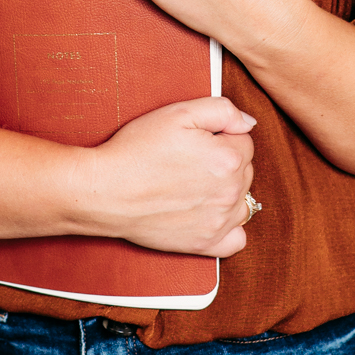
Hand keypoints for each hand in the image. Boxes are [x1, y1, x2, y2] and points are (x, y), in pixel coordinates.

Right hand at [74, 94, 255, 256]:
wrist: (106, 191)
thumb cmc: (137, 150)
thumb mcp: (179, 113)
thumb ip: (223, 110)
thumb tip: (248, 123)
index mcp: (228, 157)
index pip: (244, 140)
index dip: (220, 135)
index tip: (196, 140)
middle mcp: (230, 192)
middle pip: (245, 170)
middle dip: (225, 161)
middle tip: (190, 159)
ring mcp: (219, 221)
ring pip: (243, 200)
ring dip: (228, 191)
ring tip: (197, 184)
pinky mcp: (205, 243)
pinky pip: (238, 239)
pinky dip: (230, 227)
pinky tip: (211, 214)